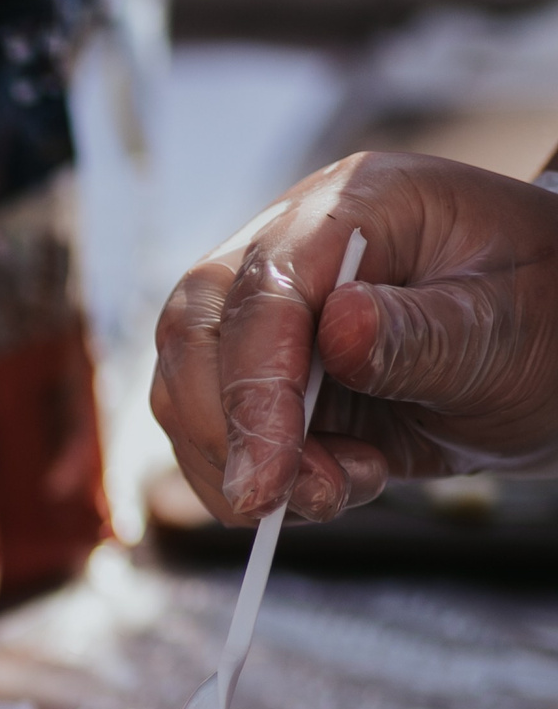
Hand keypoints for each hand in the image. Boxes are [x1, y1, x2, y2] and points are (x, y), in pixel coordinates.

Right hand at [151, 151, 557, 524]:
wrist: (554, 345)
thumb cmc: (545, 317)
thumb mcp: (508, 325)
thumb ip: (422, 331)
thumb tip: (337, 329)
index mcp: (354, 206)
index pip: (263, 292)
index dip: (253, 388)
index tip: (268, 476)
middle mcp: (291, 249)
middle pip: (195, 333)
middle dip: (223, 431)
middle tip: (274, 502)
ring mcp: (269, 313)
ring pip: (188, 391)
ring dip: (238, 463)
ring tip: (335, 492)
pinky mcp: (264, 372)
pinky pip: (216, 429)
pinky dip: (252, 476)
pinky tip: (328, 485)